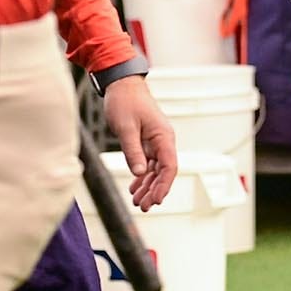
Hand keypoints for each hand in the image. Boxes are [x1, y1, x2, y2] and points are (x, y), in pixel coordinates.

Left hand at [103, 75, 177, 210]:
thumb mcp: (126, 128)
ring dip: (147, 186)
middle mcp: (163, 140)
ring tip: (137, 201)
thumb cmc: (125, 101)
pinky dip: (142, 176)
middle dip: (155, 190)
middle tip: (143, 206)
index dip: (164, 185)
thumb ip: (133, 151)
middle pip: (164, 171)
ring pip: (155, 170)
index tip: (156, 200)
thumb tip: (141, 174)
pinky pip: (148, 163)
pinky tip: (135, 187)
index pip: (169, 166)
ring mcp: (155, 141)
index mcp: (163, 136)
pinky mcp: (146, 141)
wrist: (121, 84)